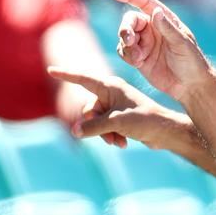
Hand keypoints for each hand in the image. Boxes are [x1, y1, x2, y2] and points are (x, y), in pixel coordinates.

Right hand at [47, 67, 181, 148]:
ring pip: (96, 122)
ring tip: (117, 142)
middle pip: (89, 109)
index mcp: (110, 86)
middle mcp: (111, 93)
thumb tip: (75, 131)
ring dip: (104, 134)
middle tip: (109, 135)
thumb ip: (94, 126)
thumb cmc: (144, 120)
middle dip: (95, 125)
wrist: (165, 131)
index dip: (66, 75)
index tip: (50, 70)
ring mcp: (115, 106)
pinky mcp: (120, 118)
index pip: (82, 79)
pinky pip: (105, 127)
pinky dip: (111, 136)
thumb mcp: (116, 123)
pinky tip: (122, 144)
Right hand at [111, 0, 211, 101]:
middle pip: (130, 20)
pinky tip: (137, 63)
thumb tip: (156, 11)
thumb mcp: (181, 43)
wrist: (189, 86)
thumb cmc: (191, 61)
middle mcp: (152, 29)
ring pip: (124, 36)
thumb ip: (167, 28)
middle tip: (129, 40)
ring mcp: (144, 43)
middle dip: (126, 28)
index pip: (145, 2)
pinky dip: (126, 55)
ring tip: (137, 58)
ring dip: (126, 45)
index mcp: (164, 20)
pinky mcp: (138, 57)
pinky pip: (124, 51)